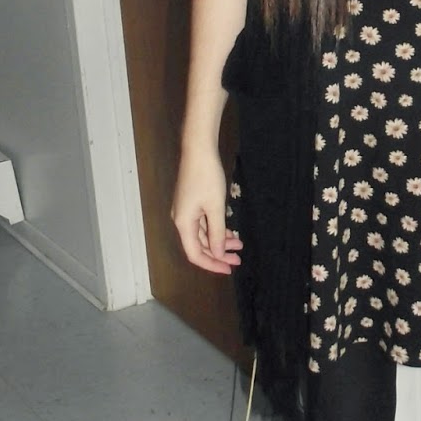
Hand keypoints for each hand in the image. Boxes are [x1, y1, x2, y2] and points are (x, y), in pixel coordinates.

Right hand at [172, 146, 242, 274]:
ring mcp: (186, 211)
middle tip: (238, 259)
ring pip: (203, 235)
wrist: (198, 151)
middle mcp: (181, 220)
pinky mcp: (191, 203)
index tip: (229, 269)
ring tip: (239, 244)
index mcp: (183, 224)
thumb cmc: (207, 178)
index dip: (211, 264)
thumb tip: (216, 254)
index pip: (195, 254)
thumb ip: (216, 233)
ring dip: (220, 241)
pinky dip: (216, 230)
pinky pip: (203, 224)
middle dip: (218, 254)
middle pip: (199, 246)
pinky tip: (230, 231)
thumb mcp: (215, 208)